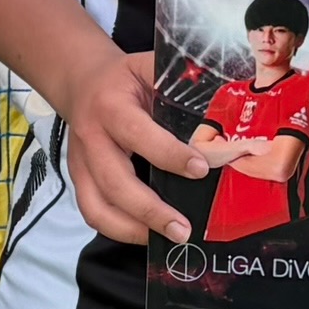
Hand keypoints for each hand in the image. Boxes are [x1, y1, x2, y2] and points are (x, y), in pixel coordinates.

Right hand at [44, 41, 212, 250]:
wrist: (81, 82)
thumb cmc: (126, 79)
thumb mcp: (150, 68)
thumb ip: (181, 83)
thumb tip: (230, 98)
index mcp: (111, 105)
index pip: (138, 133)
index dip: (169, 154)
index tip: (200, 170)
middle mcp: (91, 137)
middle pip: (113, 182)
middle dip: (150, 210)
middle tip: (184, 229)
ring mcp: (80, 163)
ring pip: (96, 206)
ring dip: (132, 230)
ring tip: (168, 240)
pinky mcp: (78, 180)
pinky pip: (93, 213)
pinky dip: (119, 230)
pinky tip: (148, 235)